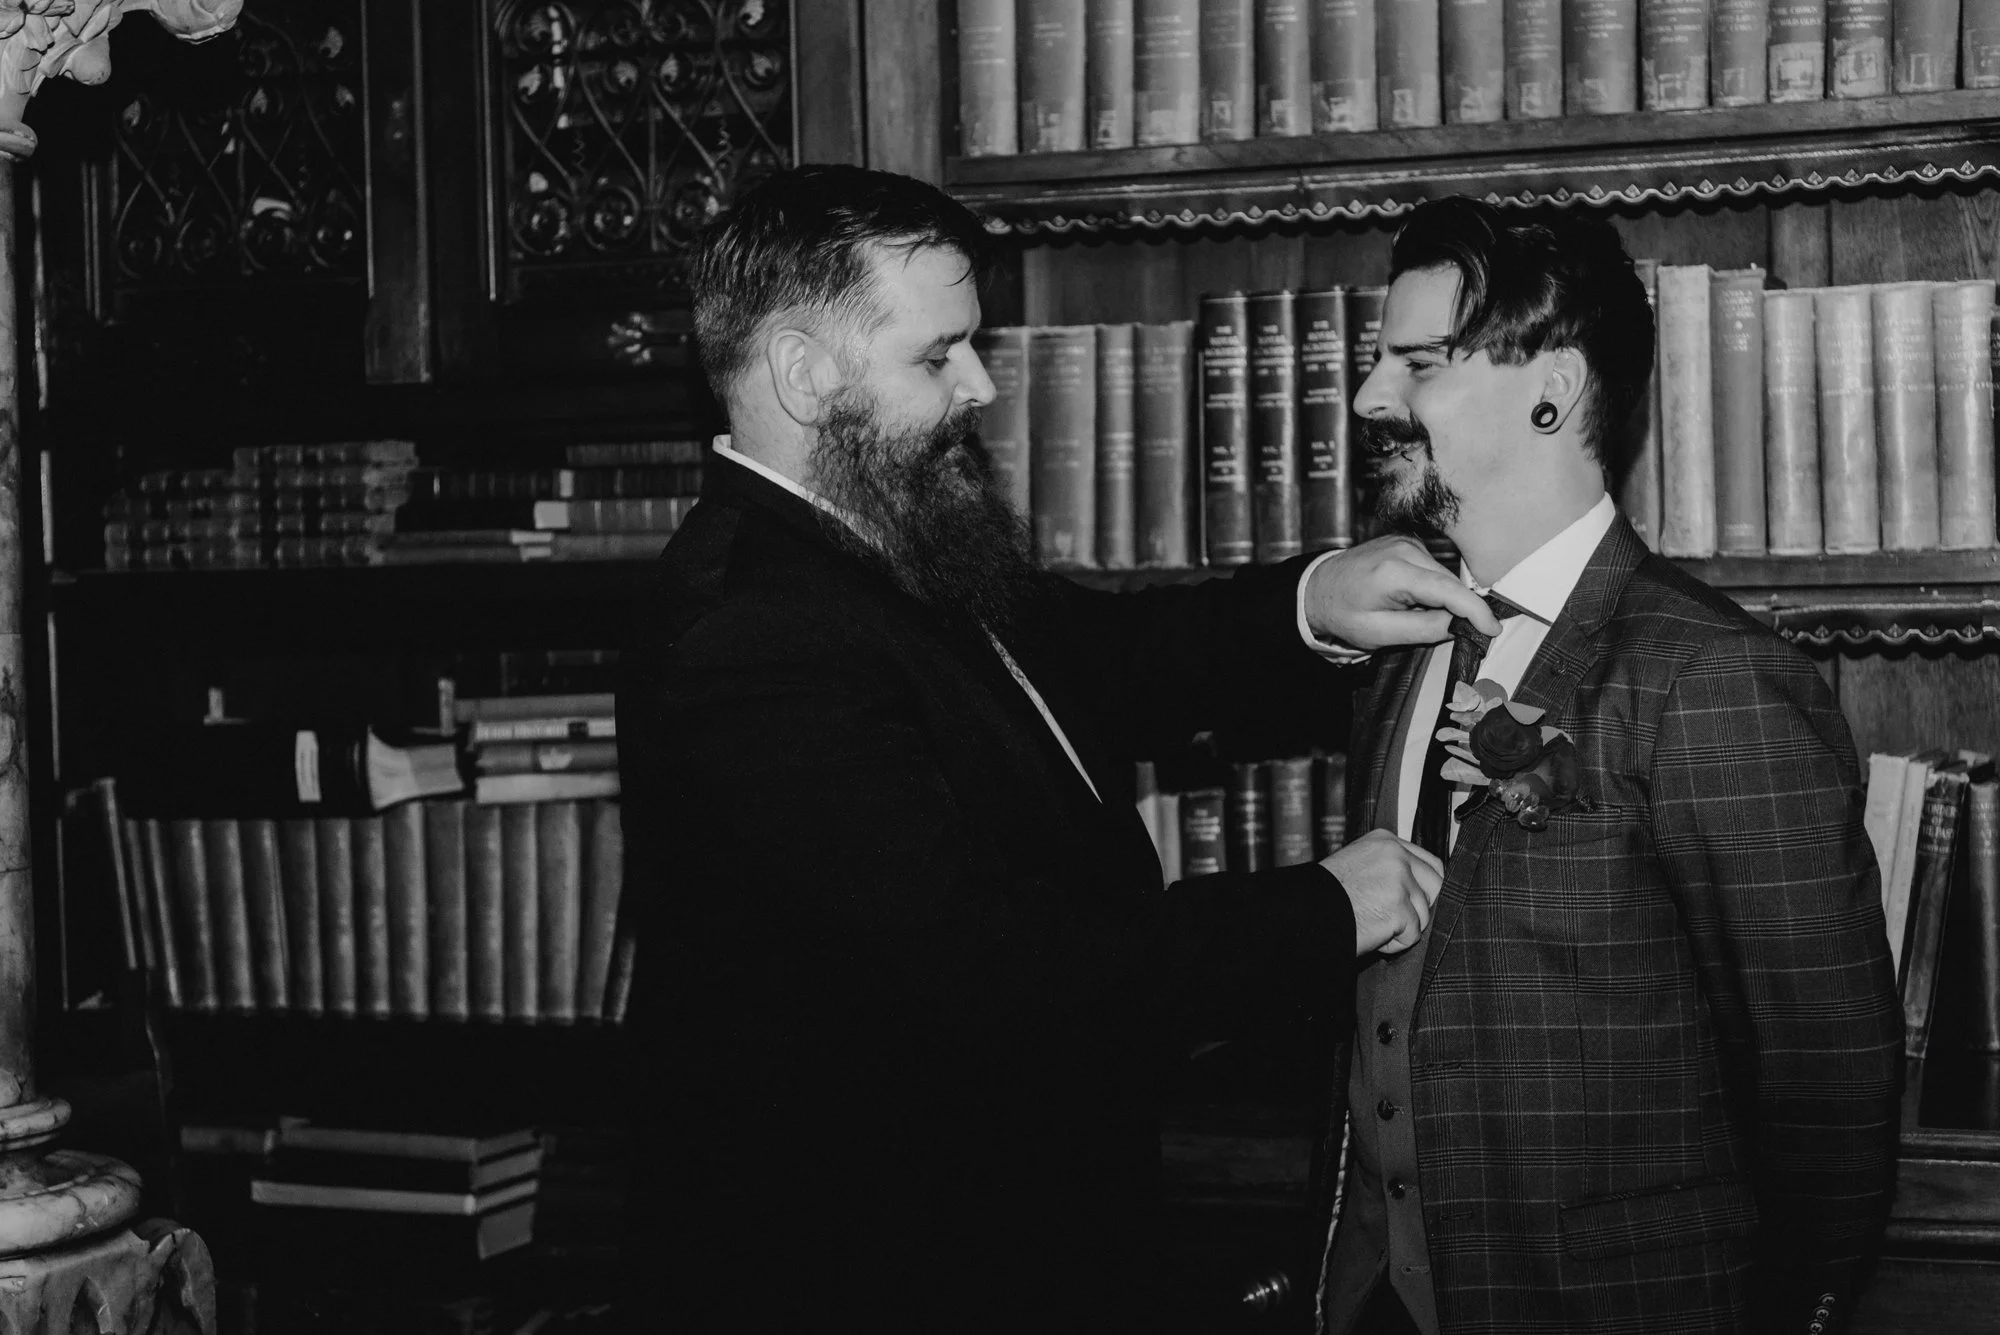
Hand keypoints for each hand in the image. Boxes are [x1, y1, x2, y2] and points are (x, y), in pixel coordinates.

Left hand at [1302, 535, 1500, 649]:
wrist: (1316, 588)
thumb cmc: (1341, 612)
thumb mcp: (1379, 633)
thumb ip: (1423, 630)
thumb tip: (1459, 626)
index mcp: (1395, 571)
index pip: (1449, 591)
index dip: (1476, 612)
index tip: (1493, 630)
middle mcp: (1405, 548)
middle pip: (1450, 583)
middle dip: (1457, 609)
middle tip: (1445, 633)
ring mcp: (1406, 542)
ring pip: (1443, 577)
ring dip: (1441, 599)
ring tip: (1410, 614)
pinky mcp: (1407, 543)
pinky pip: (1432, 570)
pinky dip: (1431, 588)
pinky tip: (1409, 600)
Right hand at [1323, 829, 1444, 955]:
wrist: (1306, 913)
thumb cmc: (1326, 895)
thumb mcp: (1358, 864)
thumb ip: (1389, 866)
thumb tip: (1418, 885)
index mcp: (1385, 841)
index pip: (1430, 864)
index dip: (1424, 887)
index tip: (1413, 900)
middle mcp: (1395, 856)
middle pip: (1436, 886)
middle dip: (1420, 907)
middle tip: (1395, 917)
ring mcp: (1398, 882)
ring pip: (1424, 914)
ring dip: (1403, 928)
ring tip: (1373, 923)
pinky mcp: (1398, 910)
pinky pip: (1412, 936)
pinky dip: (1393, 944)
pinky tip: (1371, 933)